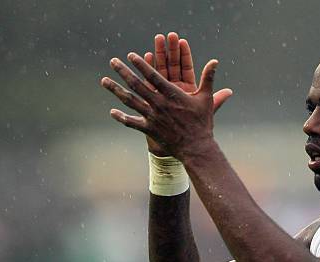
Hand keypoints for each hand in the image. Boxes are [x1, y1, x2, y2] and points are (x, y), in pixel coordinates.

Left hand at [101, 52, 224, 160]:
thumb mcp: (207, 99)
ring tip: (104, 80)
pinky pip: (132, 123)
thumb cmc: (202, 122)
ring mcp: (152, 117)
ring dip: (116, 90)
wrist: (196, 148)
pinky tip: (112, 112)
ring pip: (130, 100)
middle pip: (137, 84)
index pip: (153, 75)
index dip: (141, 64)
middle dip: (123, 71)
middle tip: (112, 61)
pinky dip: (121, 118)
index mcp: (172, 94)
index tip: (131, 55)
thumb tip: (215, 61)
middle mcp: (159, 104)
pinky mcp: (149, 129)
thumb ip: (208, 78)